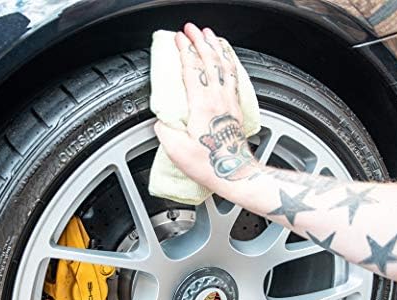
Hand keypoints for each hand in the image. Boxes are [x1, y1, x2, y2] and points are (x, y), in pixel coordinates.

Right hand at [154, 23, 257, 191]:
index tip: (178, 39)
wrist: (233, 173)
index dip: (184, 51)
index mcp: (202, 105)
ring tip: (211, 35)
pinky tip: (228, 60)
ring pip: (225, 66)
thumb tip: (160, 122)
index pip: (193, 69)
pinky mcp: (236, 110)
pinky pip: (234, 78)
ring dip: (217, 47)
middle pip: (211, 61)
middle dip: (200, 41)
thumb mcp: (176, 151)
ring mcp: (230, 103)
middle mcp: (218, 100)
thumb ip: (164, 131)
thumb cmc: (208, 164)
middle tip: (192, 28)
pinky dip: (230, 63)